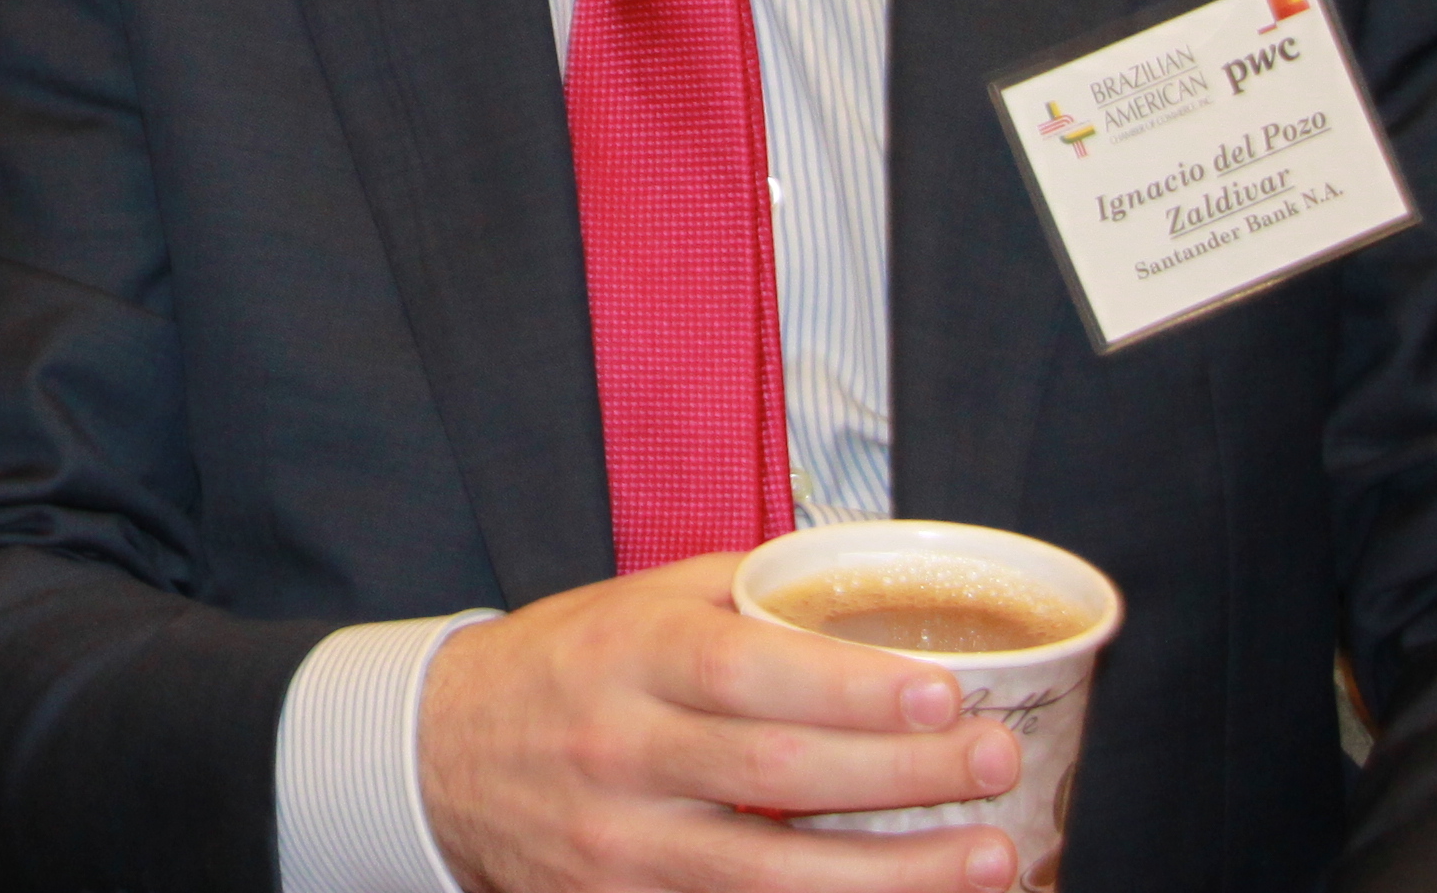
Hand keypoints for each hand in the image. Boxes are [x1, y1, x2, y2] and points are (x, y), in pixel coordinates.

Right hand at [419, 556, 1023, 892]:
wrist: (438, 759)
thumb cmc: (563, 669)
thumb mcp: (633, 601)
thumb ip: (744, 593)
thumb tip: (870, 573)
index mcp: (627, 657)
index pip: (746, 672)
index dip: (850, 688)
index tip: (944, 694)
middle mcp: (621, 754)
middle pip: (777, 775)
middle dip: (903, 777)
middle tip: (998, 763)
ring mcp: (622, 848)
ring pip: (770, 875)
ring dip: (894, 874)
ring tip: (992, 860)